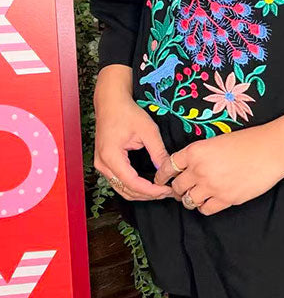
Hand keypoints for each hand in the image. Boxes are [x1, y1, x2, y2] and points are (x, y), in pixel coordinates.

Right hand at [94, 65, 173, 200]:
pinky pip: (119, 182)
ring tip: (161, 190)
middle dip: (148, 195)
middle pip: (126, 190)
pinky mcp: (104, 164)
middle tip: (168, 192)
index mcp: (111, 156)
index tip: (167, 190)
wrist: (110, 102)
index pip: (132, 183)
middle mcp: (103, 164)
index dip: (151, 190)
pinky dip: (134, 187)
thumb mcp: (148, 130)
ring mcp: (101, 165)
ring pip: (122, 189)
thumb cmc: (127, 112)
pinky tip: (149, 185)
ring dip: (141, 193)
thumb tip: (168, 169)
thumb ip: (158, 151)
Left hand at [154, 111, 283, 214]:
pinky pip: (205, 209)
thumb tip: (189, 167)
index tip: (161, 180)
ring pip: (189, 200)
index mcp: (196, 151)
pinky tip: (210, 200)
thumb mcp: (217, 141)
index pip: (169, 166)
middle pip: (177, 186)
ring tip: (197, 195)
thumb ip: (200, 155)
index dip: (162, 175)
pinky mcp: (226, 199)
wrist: (271, 150)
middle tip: (183, 189)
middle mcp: (200, 169)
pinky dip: (205, 206)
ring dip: (191, 198)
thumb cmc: (248, 141)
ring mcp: (212, 186)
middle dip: (178, 188)